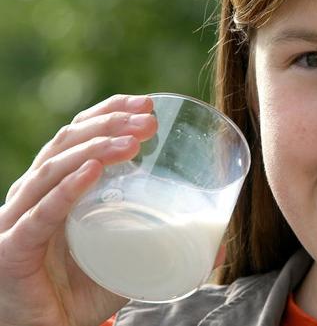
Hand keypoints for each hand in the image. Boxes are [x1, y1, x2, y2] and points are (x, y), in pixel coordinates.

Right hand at [0, 94, 157, 325]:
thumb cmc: (79, 290)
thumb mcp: (128, 259)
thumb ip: (166, 246)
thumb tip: (221, 243)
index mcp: (59, 187)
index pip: (79, 135)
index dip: (109, 112)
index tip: (147, 102)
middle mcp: (36, 194)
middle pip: (68, 142)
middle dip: (110, 124)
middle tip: (149, 120)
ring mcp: (20, 218)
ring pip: (54, 169)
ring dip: (96, 148)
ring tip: (133, 141)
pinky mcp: (14, 248)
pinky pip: (40, 214)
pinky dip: (67, 190)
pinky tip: (92, 172)